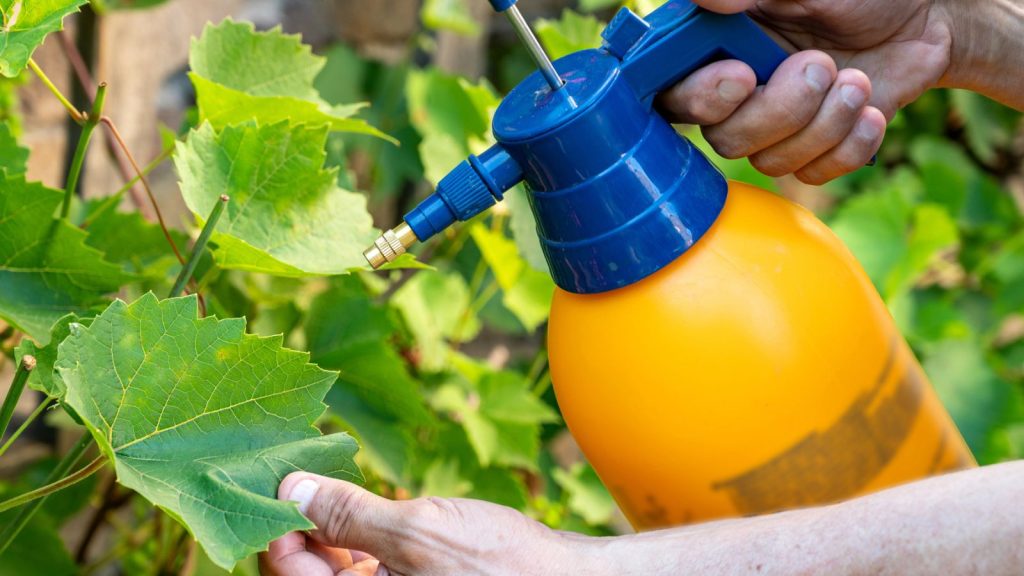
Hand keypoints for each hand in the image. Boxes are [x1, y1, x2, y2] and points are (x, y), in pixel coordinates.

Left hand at [259, 473, 593, 575]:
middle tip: (304, 464)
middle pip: (305, 568)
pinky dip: (356, 534)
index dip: (275, 521)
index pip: (284, 570)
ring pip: (332, 565)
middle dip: (301, 518)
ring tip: (333, 477)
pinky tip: (367, 504)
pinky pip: (363, 567)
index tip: (277, 472)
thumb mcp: (420, 531)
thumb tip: (290, 489)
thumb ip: (349, 515)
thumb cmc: (499, 565)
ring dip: (328, 523)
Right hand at [659, 0, 954, 183]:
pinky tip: (870, 112)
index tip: (741, 78)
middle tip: (820, 66)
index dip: (698, 97)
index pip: (671, 91)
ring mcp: (774, 126)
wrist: (922, 18)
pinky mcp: (812, 151)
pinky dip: (848, 146)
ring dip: (822, 124)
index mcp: (719, 47)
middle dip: (777, 111)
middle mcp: (737, 92)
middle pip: (721, 137)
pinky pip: (811, 174)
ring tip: (858, 81)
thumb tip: (704, 0)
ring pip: (768, 160)